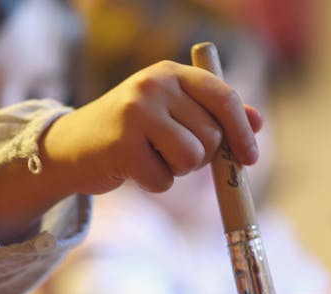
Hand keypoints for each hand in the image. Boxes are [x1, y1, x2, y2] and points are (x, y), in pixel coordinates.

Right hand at [0, 60, 262, 242]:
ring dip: (178, 171)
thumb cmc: (133, 131)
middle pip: (211, 137)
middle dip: (200, 156)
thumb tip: (258, 121)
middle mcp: (154, 84)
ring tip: (153, 157)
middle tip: (170, 151)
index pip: (223, 98)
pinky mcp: (121, 144)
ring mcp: (136, 112)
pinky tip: (134, 168)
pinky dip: (155, 184)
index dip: (242, 131)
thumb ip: (215, 113)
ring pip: (191, 159)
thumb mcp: (175, 112)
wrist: (72, 146)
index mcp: (172, 73)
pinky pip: (164, 181)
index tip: (249, 159)